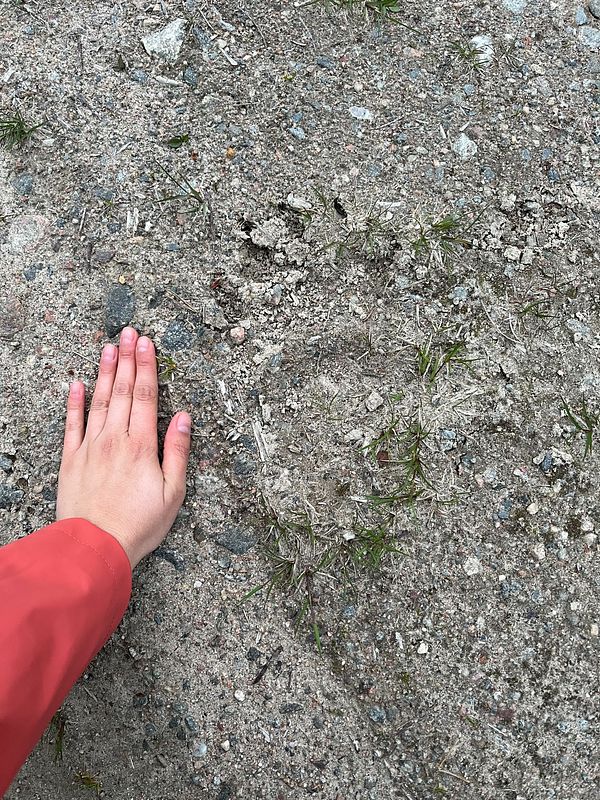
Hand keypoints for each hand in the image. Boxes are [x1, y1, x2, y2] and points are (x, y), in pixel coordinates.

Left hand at [56, 327, 190, 567]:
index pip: (144, 396)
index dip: (146, 367)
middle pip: (121, 391)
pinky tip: (75, 384)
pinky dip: (73, 402)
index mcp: (141, 446)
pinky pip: (71, 424)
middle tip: (129, 333)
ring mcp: (90, 447)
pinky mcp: (71, 460)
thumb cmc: (139, 524)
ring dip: (103, 372)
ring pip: (97, 401)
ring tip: (108, 348)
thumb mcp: (173, 493)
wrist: (95, 547)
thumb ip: (177, 452)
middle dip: (127, 359)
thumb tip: (183, 418)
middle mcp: (114, 439)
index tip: (147, 343)